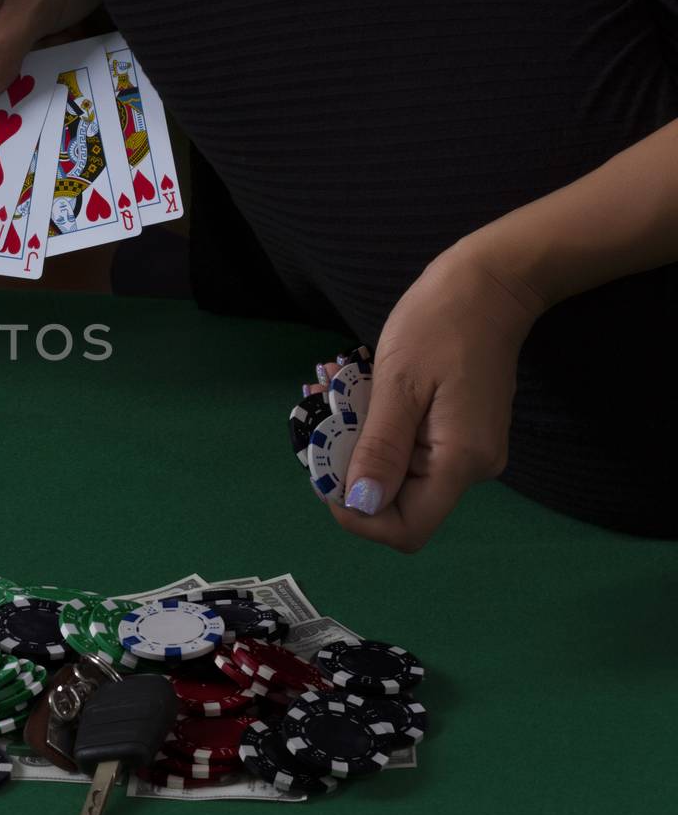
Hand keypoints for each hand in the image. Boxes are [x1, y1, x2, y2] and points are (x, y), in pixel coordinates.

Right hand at [0, 0, 98, 107]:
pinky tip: (76, 35)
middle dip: (22, 67)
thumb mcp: (32, 7)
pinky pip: (42, 40)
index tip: (3, 102)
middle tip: (48, 55)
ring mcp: (17, 3)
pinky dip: (60, 45)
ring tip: (67, 38)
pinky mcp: (43, 4)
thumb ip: (0, 51)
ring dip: (47, 57)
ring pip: (22, 53)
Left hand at [327, 239, 546, 550]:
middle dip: (353, 473)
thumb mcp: (398, 383)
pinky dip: (378, 431)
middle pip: (400, 504)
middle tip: (325, 425)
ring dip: (360, 447)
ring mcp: (467, 451)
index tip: (326, 475)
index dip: (360, 516)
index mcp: (460, 461)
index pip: (407, 529)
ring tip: (335, 398)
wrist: (489, 285)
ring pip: (400, 476)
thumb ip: (380, 448)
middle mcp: (471, 468)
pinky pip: (410, 451)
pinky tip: (359, 394)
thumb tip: (360, 505)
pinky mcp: (459, 434)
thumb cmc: (440, 324)